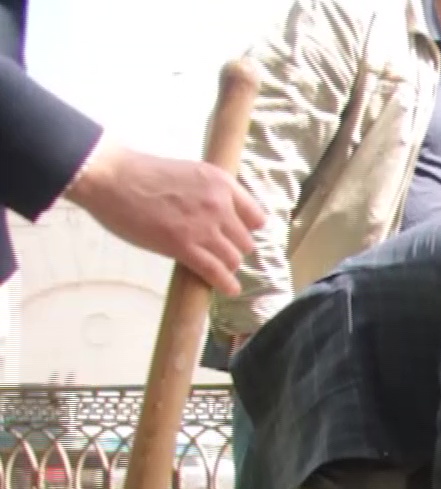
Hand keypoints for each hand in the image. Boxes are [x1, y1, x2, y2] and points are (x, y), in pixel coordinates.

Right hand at [64, 140, 264, 295]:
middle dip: (233, 248)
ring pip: (233, 258)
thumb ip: (209, 194)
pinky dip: (225, 284)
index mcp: (221, 183)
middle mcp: (219, 205)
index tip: (236, 235)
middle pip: (245, 242)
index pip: (256, 217)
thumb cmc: (141, 175)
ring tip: (217, 269)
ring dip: (226, 265)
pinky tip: (229, 288)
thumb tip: (220, 217)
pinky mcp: (184, 246)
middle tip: (218, 252)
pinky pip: (216, 272)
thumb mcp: (189, 174)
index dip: (246, 230)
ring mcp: (203, 227)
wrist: (110, 176)